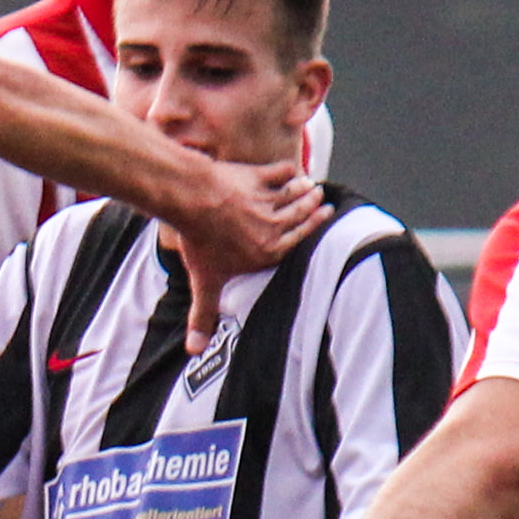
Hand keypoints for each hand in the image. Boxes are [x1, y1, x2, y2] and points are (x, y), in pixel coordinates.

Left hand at [165, 158, 319, 350]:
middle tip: (321, 199)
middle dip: (312, 205)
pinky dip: (286, 170)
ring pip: (293, 193)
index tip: (325, 217)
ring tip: (310, 186)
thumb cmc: (200, 241)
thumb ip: (204, 315)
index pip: (298, 239)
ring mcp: (267, 199)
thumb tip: (194, 350)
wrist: (192, 201)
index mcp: (269, 251)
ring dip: (303, 189)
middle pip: (300, 213)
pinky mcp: (256, 177)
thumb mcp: (204, 282)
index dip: (314, 227)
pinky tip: (290, 169)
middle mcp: (274, 225)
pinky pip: (279, 172)